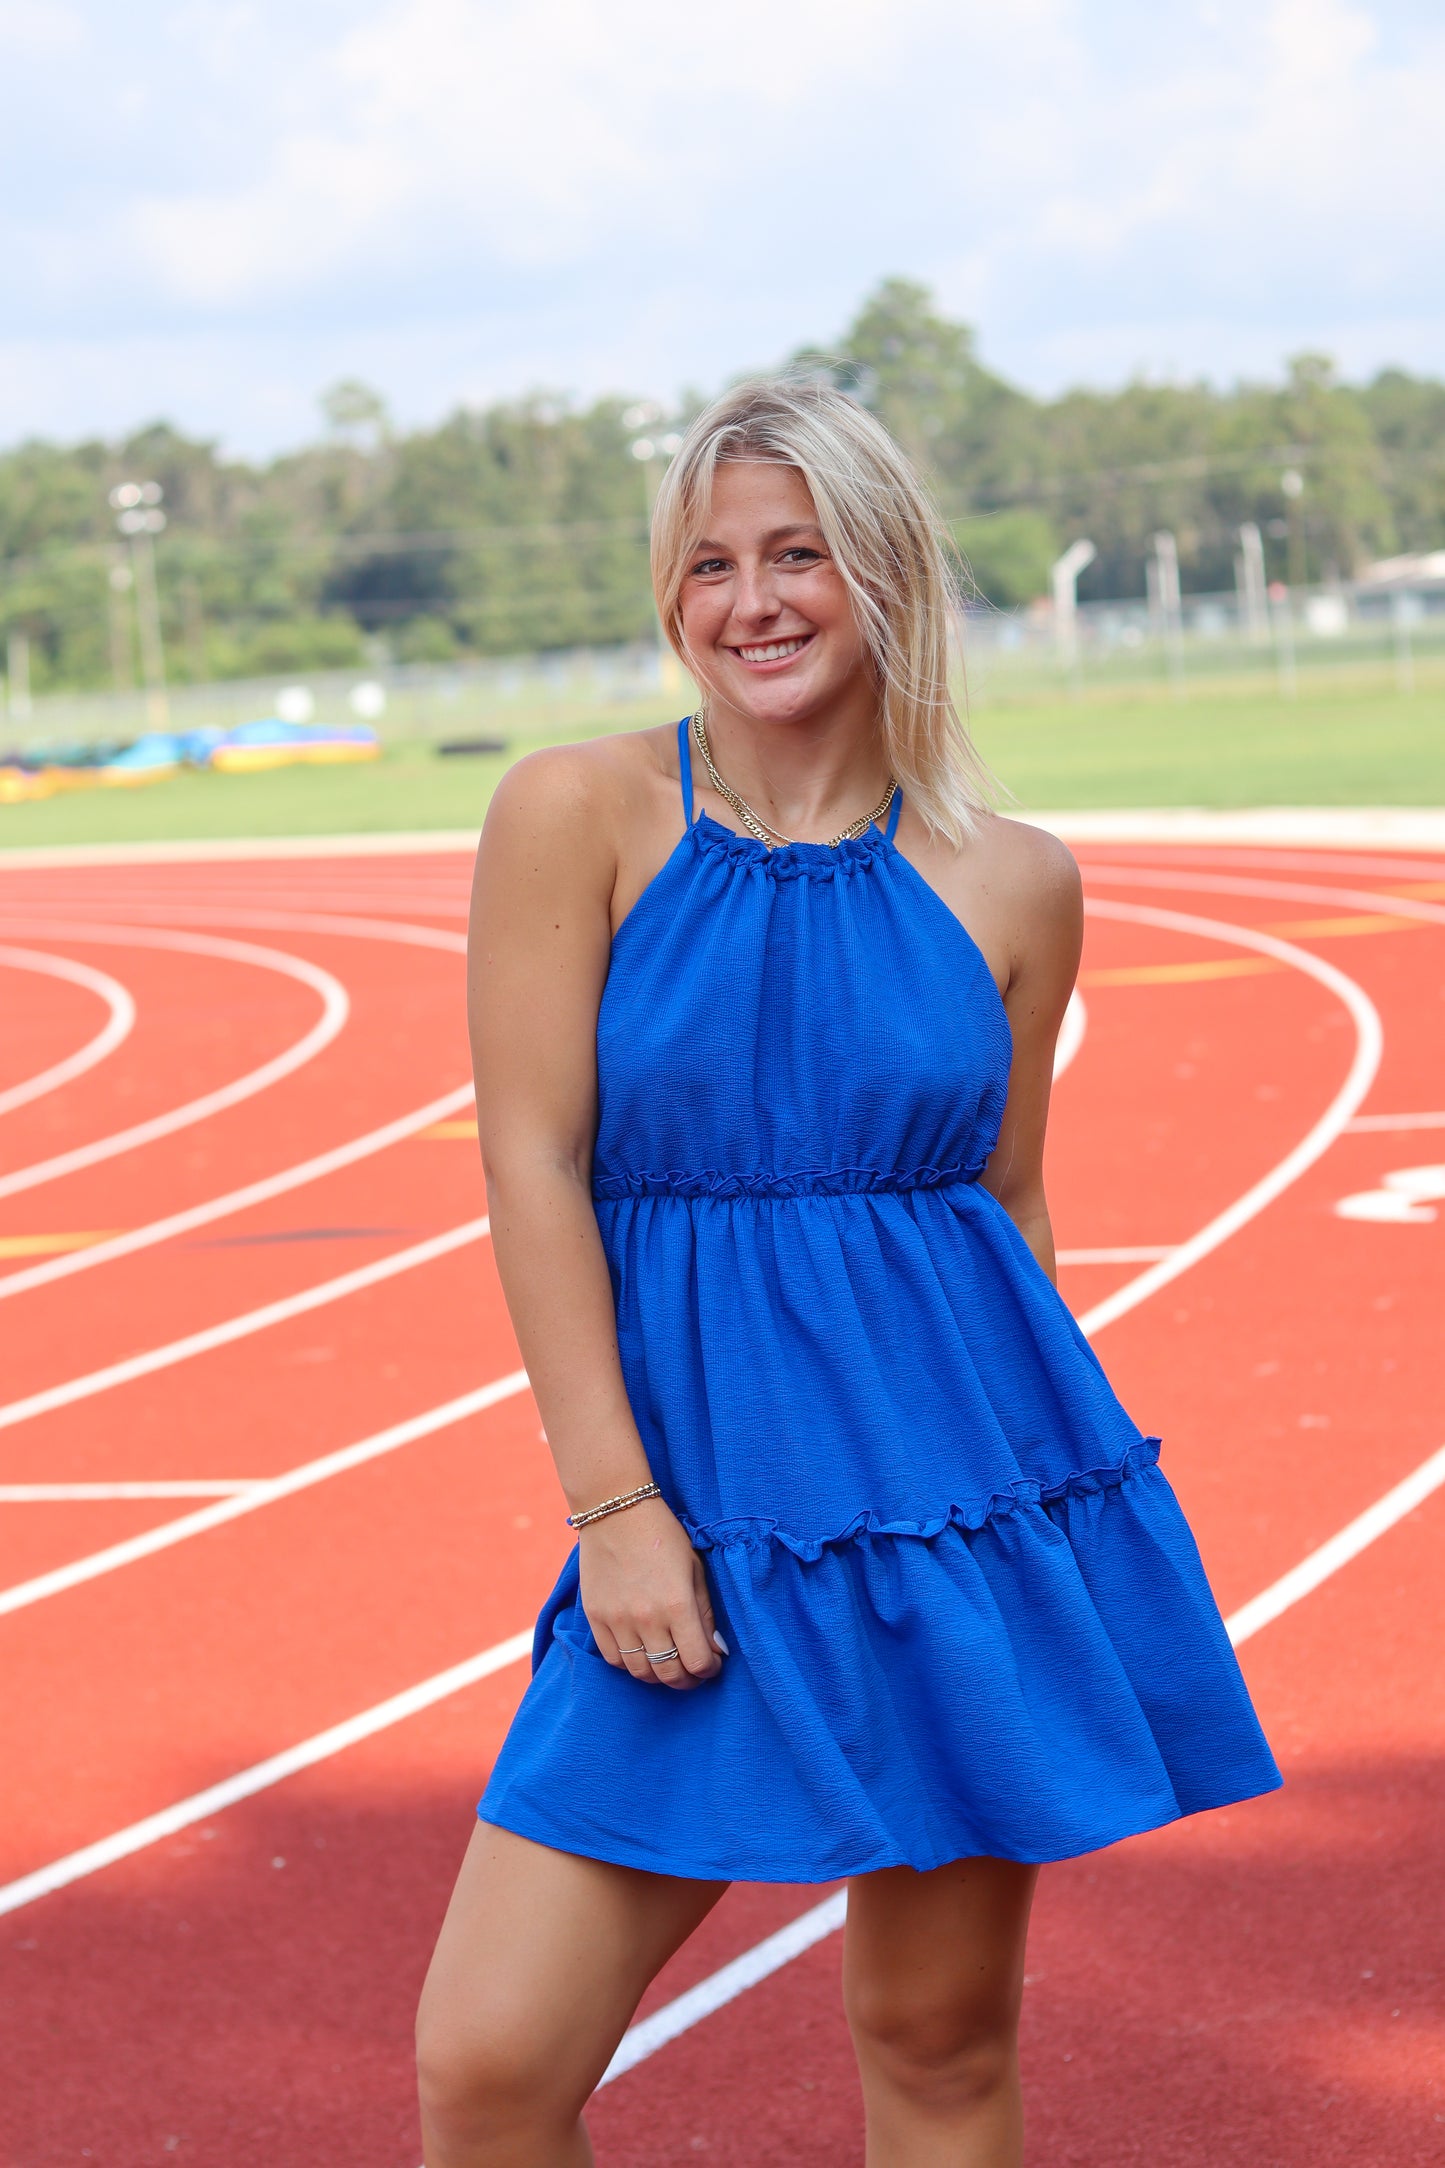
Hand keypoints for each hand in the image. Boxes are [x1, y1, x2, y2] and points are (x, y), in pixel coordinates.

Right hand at [578, 1498, 726, 1689]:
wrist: (616, 1512)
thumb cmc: (663, 1536)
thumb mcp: (695, 1569)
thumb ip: (705, 1613)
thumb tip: (715, 1649)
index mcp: (678, 1604)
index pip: (698, 1661)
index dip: (709, 1670)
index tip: (713, 1664)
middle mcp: (647, 1618)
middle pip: (669, 1673)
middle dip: (687, 1680)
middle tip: (693, 1673)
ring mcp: (617, 1620)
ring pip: (640, 1672)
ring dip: (659, 1675)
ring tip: (668, 1664)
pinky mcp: (596, 1617)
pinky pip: (614, 1659)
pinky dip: (630, 1664)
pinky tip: (642, 1653)